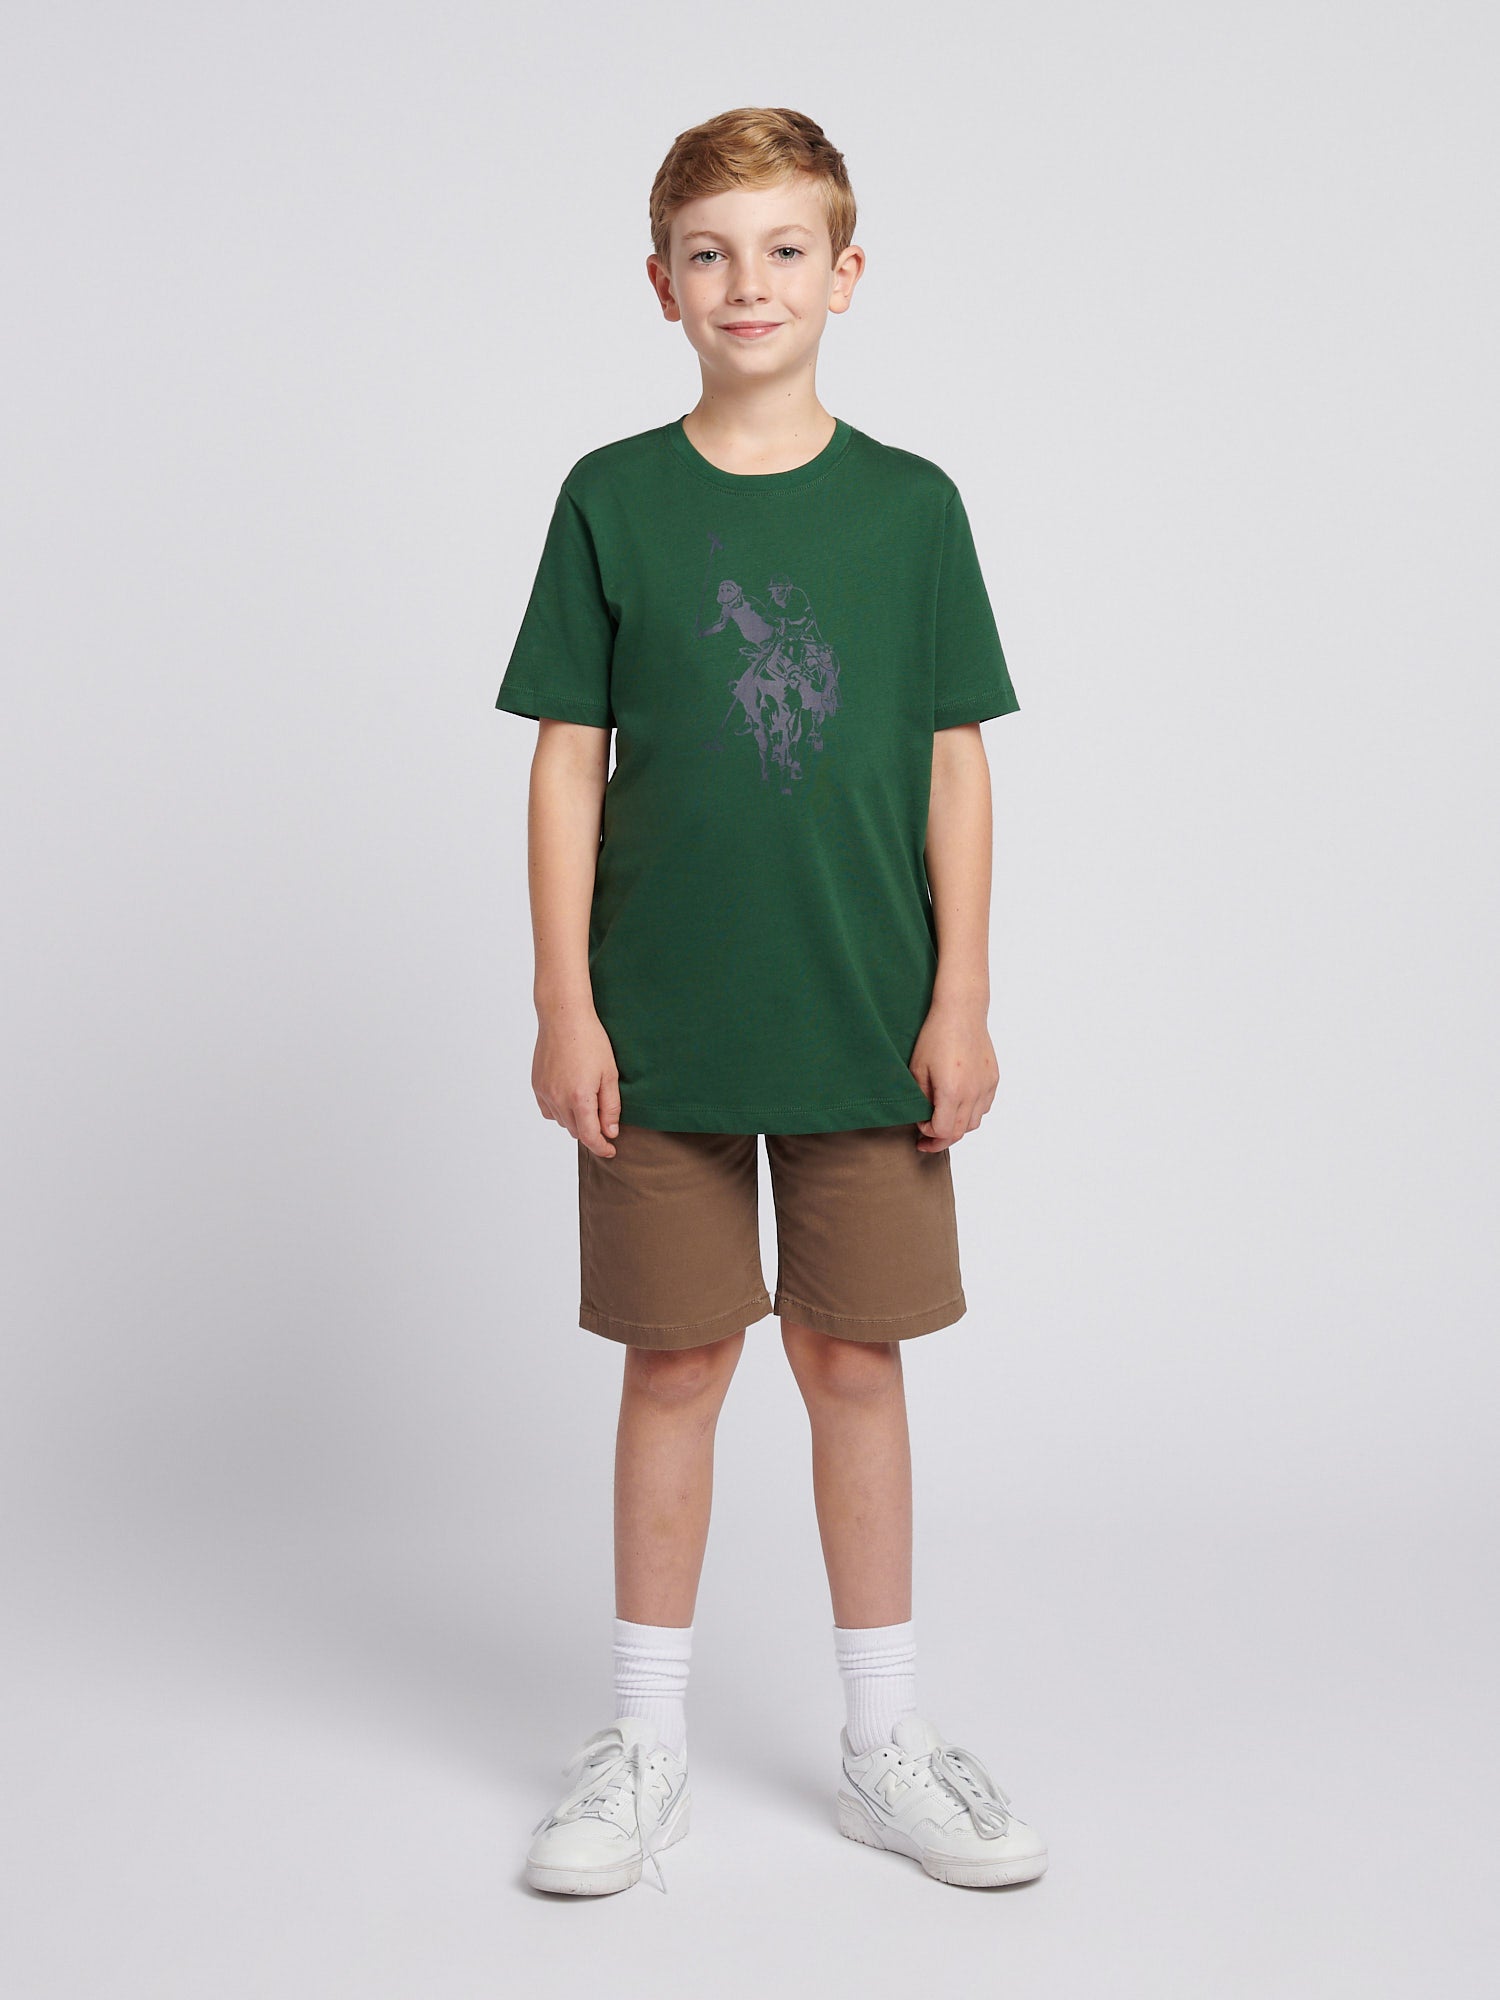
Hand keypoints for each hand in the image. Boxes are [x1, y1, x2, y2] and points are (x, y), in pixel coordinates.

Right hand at [532, 1006, 621, 1156]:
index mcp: (579, 1098)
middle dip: (591, 1131)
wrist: (563, 1017)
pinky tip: (569, 1098)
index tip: (611, 1150)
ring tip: (588, 1104)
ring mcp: (545, 1093)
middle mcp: (558, 1099)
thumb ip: (610, 1107)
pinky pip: (548, 1110)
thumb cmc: (591, 1041)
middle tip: (604, 1121)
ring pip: (561, 1121)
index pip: (590, 1136)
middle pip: (575, 1131)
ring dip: (575, 1121)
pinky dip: (559, 1111)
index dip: (602, 1147)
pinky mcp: (537, 1085)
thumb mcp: (609, 1074)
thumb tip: (610, 1132)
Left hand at [908, 995, 998, 1152]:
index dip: (928, 1134)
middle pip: (960, 1132)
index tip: (918, 1127)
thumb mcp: (918, 1069)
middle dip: (941, 1140)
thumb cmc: (935, 1036)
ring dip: (957, 1127)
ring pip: (974, 1122)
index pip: (943, 1131)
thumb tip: (923, 1118)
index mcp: (952, 1091)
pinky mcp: (993, 1079)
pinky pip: (984, 1107)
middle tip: (926, 1141)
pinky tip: (958, 1105)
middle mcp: (973, 1093)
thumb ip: (921, 1099)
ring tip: (943, 1122)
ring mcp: (986, 1086)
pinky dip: (971, 1113)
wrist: (961, 1012)